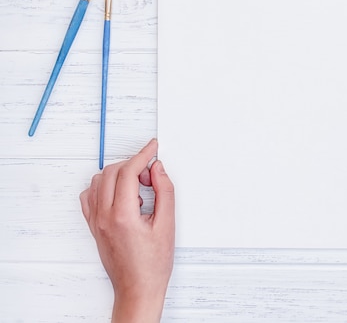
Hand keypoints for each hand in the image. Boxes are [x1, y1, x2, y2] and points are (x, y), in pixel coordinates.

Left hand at [79, 139, 174, 322]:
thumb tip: (157, 169)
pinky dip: (103, 186)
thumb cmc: (153, 264)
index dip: (143, 154)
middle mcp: (104, 216)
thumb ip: (164, 191)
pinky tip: (121, 193)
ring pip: (98, 181)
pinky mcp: (94, 226)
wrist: (138, 288)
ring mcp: (96, 221)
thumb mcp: (167, 224)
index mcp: (122, 215)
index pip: (128, 171)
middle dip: (133, 164)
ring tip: (139, 186)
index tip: (153, 147)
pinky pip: (90, 196)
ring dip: (118, 174)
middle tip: (151, 174)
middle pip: (111, 172)